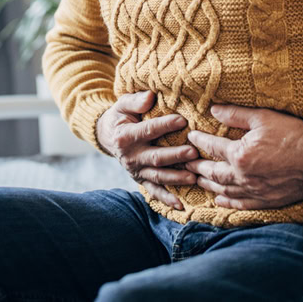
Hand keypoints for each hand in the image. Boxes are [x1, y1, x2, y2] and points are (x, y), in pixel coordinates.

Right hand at [96, 90, 197, 209]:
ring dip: (176, 178)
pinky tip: (181, 205)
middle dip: (175, 156)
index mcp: (125, 136)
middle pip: (156, 157)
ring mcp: (136, 171)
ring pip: (158, 176)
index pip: (148, 130)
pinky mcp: (141, 180)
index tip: (182, 120)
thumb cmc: (121, 116)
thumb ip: (135, 100)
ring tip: (194, 177)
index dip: (164, 125)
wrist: (107, 136)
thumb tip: (150, 96)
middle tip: (194, 152)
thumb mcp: (122, 104)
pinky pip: (154, 191)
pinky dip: (167, 199)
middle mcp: (130, 156)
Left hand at [185, 103, 302, 208]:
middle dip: (198, 166)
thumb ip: (236, 115)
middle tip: (187, 162)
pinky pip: (242, 204)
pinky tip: (220, 200)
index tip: (191, 136)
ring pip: (224, 190)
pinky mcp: (266, 200)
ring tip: (198, 180)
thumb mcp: (263, 118)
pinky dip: (228, 202)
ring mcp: (254, 190)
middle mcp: (243, 176)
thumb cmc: (293, 135)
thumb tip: (214, 110)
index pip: (212, 147)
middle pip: (213, 172)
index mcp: (239, 155)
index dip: (200, 140)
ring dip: (208, 185)